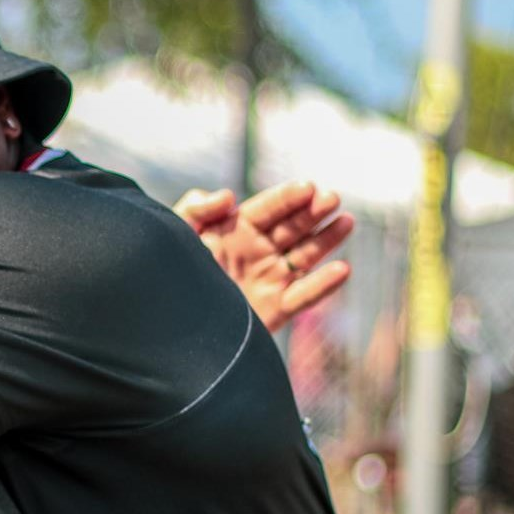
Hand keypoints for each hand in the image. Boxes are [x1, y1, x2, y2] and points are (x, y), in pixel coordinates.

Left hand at [174, 182, 354, 331]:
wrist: (168, 327)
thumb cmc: (167, 274)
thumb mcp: (175, 235)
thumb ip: (197, 210)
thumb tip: (229, 196)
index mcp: (234, 230)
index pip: (268, 208)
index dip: (288, 197)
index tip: (308, 187)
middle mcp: (255, 252)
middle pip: (292, 227)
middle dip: (312, 212)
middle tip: (332, 198)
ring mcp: (267, 280)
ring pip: (305, 256)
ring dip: (327, 239)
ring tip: (346, 221)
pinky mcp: (273, 310)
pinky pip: (304, 296)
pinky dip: (323, 285)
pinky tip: (342, 269)